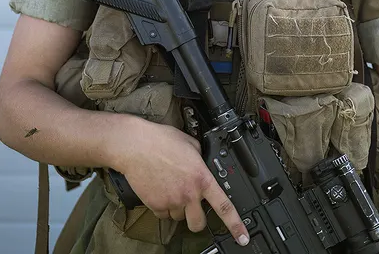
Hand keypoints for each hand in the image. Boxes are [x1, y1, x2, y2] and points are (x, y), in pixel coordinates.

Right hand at [113, 116, 249, 245]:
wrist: (136, 146)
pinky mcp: (156, 205)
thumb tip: (202, 163)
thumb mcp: (190, 143)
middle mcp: (188, 193)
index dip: (235, 224)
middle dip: (197, 218)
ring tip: (170, 187)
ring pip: (179, 217)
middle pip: (199, 223)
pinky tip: (160, 189)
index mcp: (201, 178)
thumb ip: (200, 158)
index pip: (223, 206)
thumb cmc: (161, 141)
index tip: (242, 237)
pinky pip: (163, 214)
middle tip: (193, 207)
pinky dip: (163, 206)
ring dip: (178, 208)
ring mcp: (171, 202)